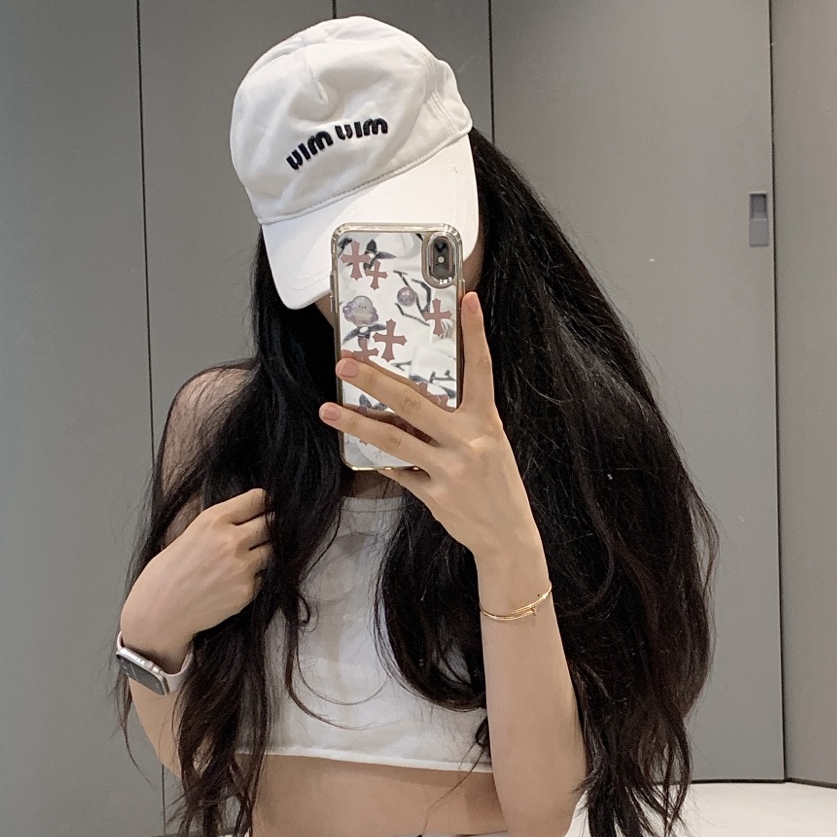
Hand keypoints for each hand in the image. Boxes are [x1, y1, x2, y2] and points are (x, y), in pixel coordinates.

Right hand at [120, 487, 270, 667]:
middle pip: (272, 524)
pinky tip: (232, 581)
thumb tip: (248, 515)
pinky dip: (254, 578)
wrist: (161, 609)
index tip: (264, 508)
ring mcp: (242, 567)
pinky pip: (263, 577)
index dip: (263, 504)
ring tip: (242, 560)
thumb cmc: (169, 572)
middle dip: (268, 527)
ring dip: (263, 553)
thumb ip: (221, 523)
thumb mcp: (190, 532)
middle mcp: (231, 541)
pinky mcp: (247, 590)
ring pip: (272, 551)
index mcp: (214, 520)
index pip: (258, 499)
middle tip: (260, 534)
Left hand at [319, 292, 542, 570]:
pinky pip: (399, 471)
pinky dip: (380, 461)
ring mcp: (449, 470)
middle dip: (376, 381)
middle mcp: (468, 442)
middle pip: (413, 403)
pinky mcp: (434, 496)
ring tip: (328, 410)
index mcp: (486, 422)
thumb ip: (459, 422)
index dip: (475, 334)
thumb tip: (413, 402)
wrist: (509, 536)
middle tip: (345, 364)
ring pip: (394, 440)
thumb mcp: (490, 445)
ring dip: (357, 423)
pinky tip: (360, 452)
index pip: (481, 370)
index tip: (467, 300)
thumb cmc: (498, 484)